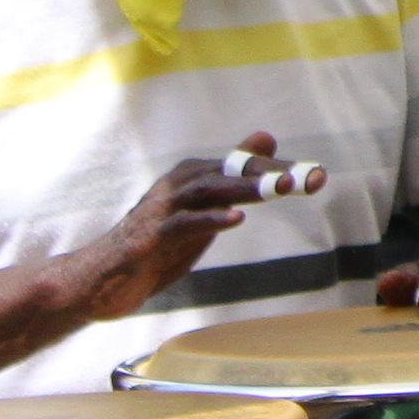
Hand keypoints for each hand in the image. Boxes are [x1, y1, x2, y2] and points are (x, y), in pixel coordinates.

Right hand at [63, 135, 289, 321]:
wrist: (101, 280)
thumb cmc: (156, 244)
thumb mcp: (202, 209)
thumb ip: (233, 176)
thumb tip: (266, 137)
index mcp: (193, 176)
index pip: (243, 166)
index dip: (280, 170)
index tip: (318, 175)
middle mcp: (177, 185)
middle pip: (230, 172)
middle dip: (271, 174)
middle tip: (307, 177)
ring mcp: (161, 210)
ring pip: (208, 191)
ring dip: (246, 188)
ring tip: (281, 189)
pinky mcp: (149, 237)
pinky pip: (183, 224)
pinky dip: (210, 219)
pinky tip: (236, 218)